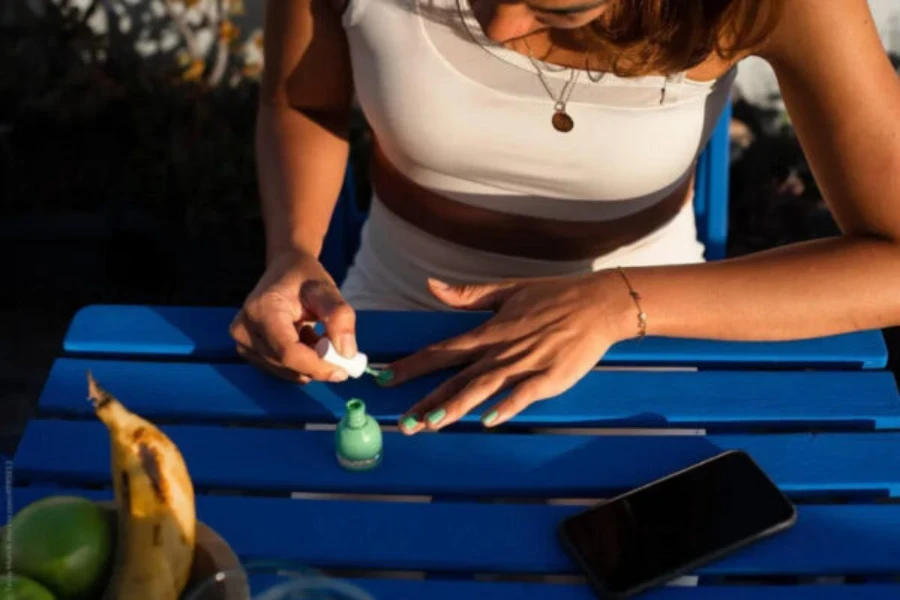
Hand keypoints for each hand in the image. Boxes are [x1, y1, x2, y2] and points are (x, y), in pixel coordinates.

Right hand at [229, 249, 356, 383]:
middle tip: (338, 346)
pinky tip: (304, 340)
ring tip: (315, 334)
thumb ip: (340, 317)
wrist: (283, 271)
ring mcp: (242, 342)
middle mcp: (245, 329)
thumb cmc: (304, 278)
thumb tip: (347, 354)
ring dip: (309, 362)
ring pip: (286, 371)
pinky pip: (281, 369)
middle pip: (287, 365)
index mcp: (262, 309)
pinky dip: (300, 362)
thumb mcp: (327, 290)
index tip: (343, 370)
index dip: (317, 366)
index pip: (288, 352)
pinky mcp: (246, 351)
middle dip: (318, 364)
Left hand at [383, 272, 634, 432]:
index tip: (385, 379)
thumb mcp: (506, 290)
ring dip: (457, 406)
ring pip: (484, 388)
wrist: (597, 303)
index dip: (412, 365)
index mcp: (488, 331)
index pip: (442, 351)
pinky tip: (488, 419)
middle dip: (428, 401)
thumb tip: (431, 285)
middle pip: (457, 378)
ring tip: (432, 424)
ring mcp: (525, 364)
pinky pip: (524, 394)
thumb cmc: (553, 296)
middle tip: (404, 423)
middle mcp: (501, 350)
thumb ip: (467, 295)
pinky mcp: (550, 376)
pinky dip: (506, 405)